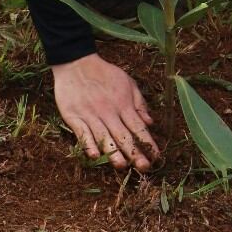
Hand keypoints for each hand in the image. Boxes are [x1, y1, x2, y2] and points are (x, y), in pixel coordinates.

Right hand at [52, 52, 158, 171]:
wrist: (77, 63)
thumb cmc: (105, 74)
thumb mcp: (127, 82)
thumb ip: (139, 103)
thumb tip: (150, 122)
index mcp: (123, 104)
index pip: (138, 127)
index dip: (148, 142)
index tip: (157, 157)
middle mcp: (109, 112)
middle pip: (123, 136)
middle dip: (135, 153)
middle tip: (145, 168)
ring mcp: (91, 115)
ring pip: (104, 137)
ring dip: (113, 152)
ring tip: (122, 166)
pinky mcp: (75, 117)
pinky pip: (82, 133)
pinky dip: (88, 144)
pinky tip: (94, 154)